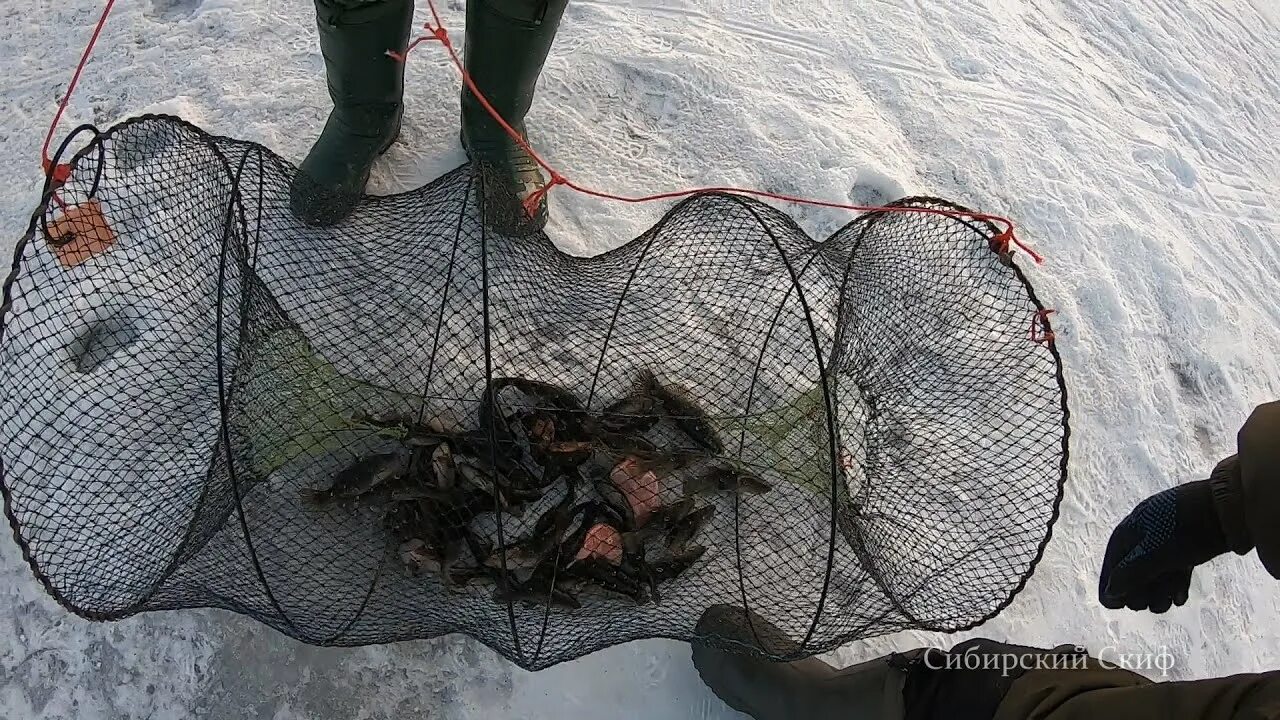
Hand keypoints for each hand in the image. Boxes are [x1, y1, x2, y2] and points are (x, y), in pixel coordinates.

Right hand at [1098, 479, 1227, 612]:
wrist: (1231, 510)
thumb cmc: (1188, 531)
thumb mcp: (1156, 555)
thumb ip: (1132, 575)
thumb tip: (1109, 596)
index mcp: (1132, 527)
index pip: (1114, 559)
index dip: (1111, 583)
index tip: (1113, 606)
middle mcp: (1145, 530)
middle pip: (1134, 566)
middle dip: (1139, 589)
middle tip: (1145, 606)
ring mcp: (1168, 536)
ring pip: (1156, 569)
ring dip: (1158, 590)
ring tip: (1167, 604)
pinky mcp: (1189, 542)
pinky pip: (1174, 566)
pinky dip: (1174, 582)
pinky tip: (1180, 597)